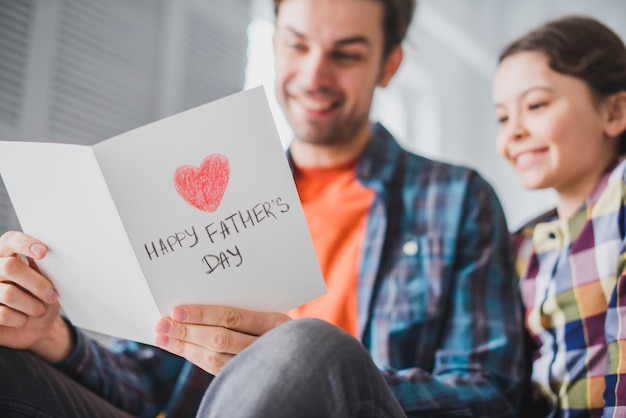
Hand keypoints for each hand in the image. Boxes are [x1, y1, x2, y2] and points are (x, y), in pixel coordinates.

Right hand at [0, 231, 70, 361]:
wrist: (37, 327)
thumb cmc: (43, 300)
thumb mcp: (48, 282)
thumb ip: (44, 268)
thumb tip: (49, 255)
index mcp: (9, 255)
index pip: (11, 240)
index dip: (25, 244)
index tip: (44, 252)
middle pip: (10, 267)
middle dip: (37, 284)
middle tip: (52, 295)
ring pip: (9, 293)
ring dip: (32, 305)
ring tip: (40, 310)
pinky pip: (2, 314)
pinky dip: (20, 319)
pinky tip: (23, 319)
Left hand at [155, 305, 290, 374]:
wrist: (304, 358)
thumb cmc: (281, 327)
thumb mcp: (271, 314)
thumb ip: (243, 310)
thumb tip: (197, 304)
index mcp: (276, 321)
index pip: (232, 317)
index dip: (202, 314)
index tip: (177, 310)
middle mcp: (269, 345)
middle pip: (221, 339)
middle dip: (187, 331)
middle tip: (162, 323)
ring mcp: (259, 365)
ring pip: (215, 358)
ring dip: (185, 347)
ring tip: (163, 337)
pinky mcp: (248, 378)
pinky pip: (217, 370)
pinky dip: (196, 358)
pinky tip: (181, 349)